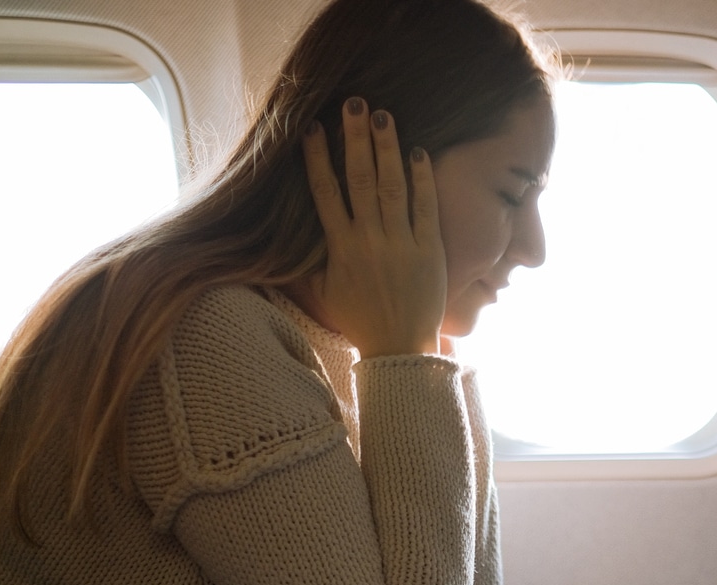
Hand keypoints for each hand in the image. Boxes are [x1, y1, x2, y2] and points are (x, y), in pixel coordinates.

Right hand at [302, 98, 446, 356]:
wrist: (398, 350)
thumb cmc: (360, 321)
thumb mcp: (324, 291)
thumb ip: (311, 259)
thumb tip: (287, 239)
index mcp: (340, 248)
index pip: (324, 194)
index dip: (318, 158)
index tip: (312, 127)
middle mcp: (369, 241)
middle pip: (360, 180)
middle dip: (355, 139)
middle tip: (354, 103)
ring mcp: (400, 244)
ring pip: (392, 187)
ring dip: (387, 149)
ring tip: (384, 116)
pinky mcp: (429, 251)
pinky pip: (425, 209)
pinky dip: (423, 180)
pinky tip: (420, 152)